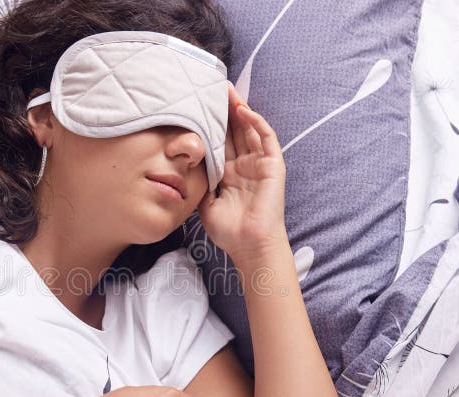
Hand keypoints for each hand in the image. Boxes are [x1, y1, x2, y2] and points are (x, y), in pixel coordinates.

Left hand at [197, 83, 288, 264]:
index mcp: (229, 174)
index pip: (219, 142)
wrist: (249, 245)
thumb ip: (199, 184)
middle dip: (224, 110)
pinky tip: (243, 110)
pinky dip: (256, 122)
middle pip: (234, 130)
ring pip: (249, 129)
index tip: (198, 107)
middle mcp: (244, 166)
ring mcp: (259, 164)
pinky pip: (266, 138)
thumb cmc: (229, 231)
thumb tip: (186, 167)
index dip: (211, 124)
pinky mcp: (272, 165)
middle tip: (212, 87)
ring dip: (239, 109)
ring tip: (226, 90)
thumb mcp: (205, 204)